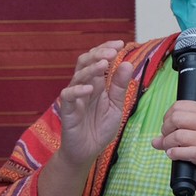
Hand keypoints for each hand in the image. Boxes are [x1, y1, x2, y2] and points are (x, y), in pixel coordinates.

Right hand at [55, 40, 135, 168]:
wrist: (88, 151)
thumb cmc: (100, 128)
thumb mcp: (116, 105)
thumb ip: (120, 86)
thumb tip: (127, 64)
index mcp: (96, 84)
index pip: (98, 60)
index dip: (106, 49)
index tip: (120, 43)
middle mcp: (84, 87)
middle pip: (85, 62)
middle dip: (98, 54)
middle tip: (112, 51)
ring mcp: (75, 98)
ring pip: (78, 76)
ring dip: (91, 68)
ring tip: (104, 63)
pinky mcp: (68, 110)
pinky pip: (69, 96)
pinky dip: (78, 90)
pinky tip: (90, 88)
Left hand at [153, 100, 195, 190]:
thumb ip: (182, 130)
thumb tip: (155, 140)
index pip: (180, 106)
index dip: (167, 116)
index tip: (169, 127)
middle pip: (177, 118)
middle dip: (166, 130)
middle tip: (168, 138)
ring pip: (178, 135)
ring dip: (168, 144)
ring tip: (170, 149)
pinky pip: (185, 151)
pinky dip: (174, 154)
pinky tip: (174, 155)